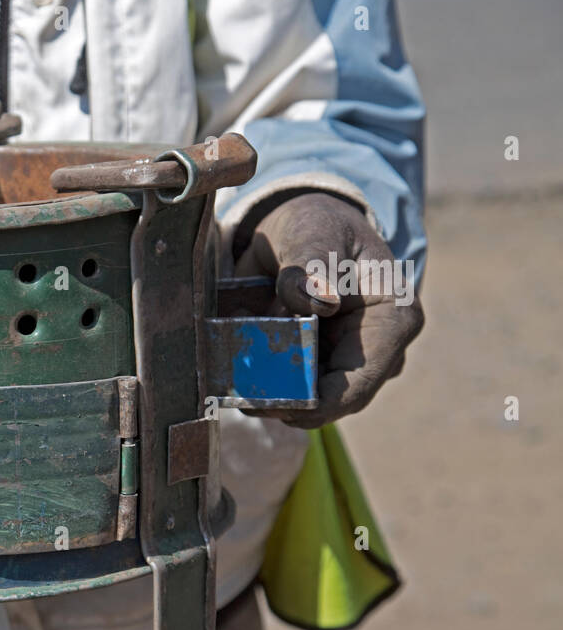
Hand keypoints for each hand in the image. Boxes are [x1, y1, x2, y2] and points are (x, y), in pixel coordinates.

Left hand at [234, 192, 423, 427]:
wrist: (305, 226)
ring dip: (273, 396)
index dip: (317, 403)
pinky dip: (267, 384)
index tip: (273, 405)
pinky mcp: (324, 365)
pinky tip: (236, 379)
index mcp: (394, 319)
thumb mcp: (313, 233)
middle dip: (288, 403)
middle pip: (334, 399)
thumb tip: (320, 299)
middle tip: (242, 400)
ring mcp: (353, 361)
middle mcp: (380, 350)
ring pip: (313, 399)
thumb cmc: (318, 225)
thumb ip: (311, 264)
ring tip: (234, 390)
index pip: (359, 383)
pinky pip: (296, 387)